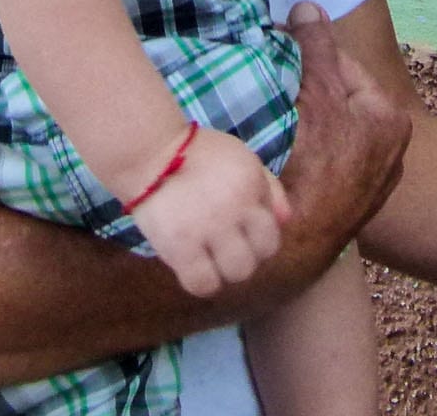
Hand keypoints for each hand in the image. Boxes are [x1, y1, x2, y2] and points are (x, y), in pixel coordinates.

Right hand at [127, 128, 289, 297]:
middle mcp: (236, 208)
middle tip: (225, 249)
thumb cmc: (197, 154)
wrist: (150, 154)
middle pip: (260, 255)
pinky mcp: (180, 246)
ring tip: (209, 259)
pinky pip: (202, 283)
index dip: (259, 240)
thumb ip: (269, 187)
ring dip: (226, 271)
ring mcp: (209, 229)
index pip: (273, 233)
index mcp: (252, 186)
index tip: (242, 236)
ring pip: (237, 272)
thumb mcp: (242, 159)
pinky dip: (201, 282)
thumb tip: (285, 220)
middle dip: (246, 256)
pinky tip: (193, 269)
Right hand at [276, 1, 411, 245]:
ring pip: (327, 128)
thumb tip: (310, 6)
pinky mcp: (345, 203)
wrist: (295, 245)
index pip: (343, 66)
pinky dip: (302, 147)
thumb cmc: (313, 164)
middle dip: (304, 84)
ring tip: (267, 106)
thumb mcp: (317, 96)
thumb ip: (315, 49)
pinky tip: (278, 145)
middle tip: (266, 75)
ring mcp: (368, 180)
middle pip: (336, 97)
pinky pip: (321, 158)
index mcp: (391, 118)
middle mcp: (389, 150)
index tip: (274, 45)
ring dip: (300, 115)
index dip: (306, 52)